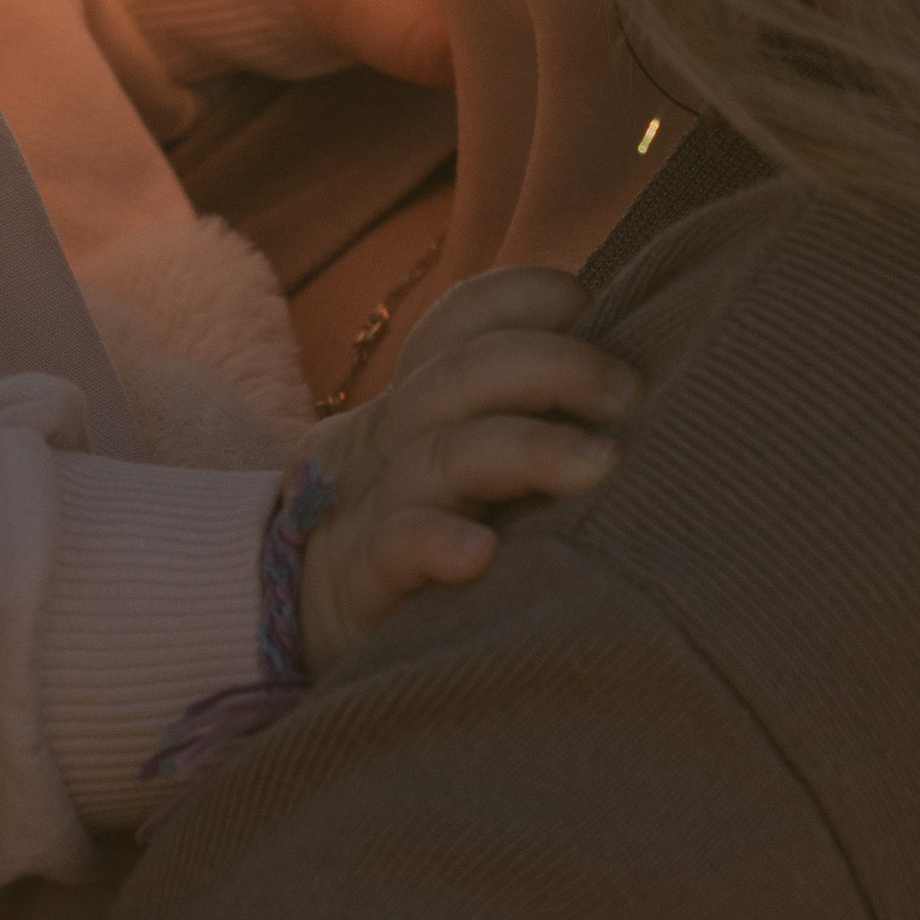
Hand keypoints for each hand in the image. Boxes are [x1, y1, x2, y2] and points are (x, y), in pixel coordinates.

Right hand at [299, 269, 640, 669]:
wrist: (285, 622)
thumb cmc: (412, 537)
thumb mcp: (445, 460)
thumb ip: (510, 417)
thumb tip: (635, 374)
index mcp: (413, 402)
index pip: (459, 321)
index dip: (522, 297)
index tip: (588, 307)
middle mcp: (390, 441)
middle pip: (460, 375)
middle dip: (553, 366)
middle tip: (627, 394)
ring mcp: (370, 509)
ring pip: (443, 456)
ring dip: (527, 449)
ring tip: (599, 464)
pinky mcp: (357, 584)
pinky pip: (392, 549)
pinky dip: (433, 540)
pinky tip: (479, 552)